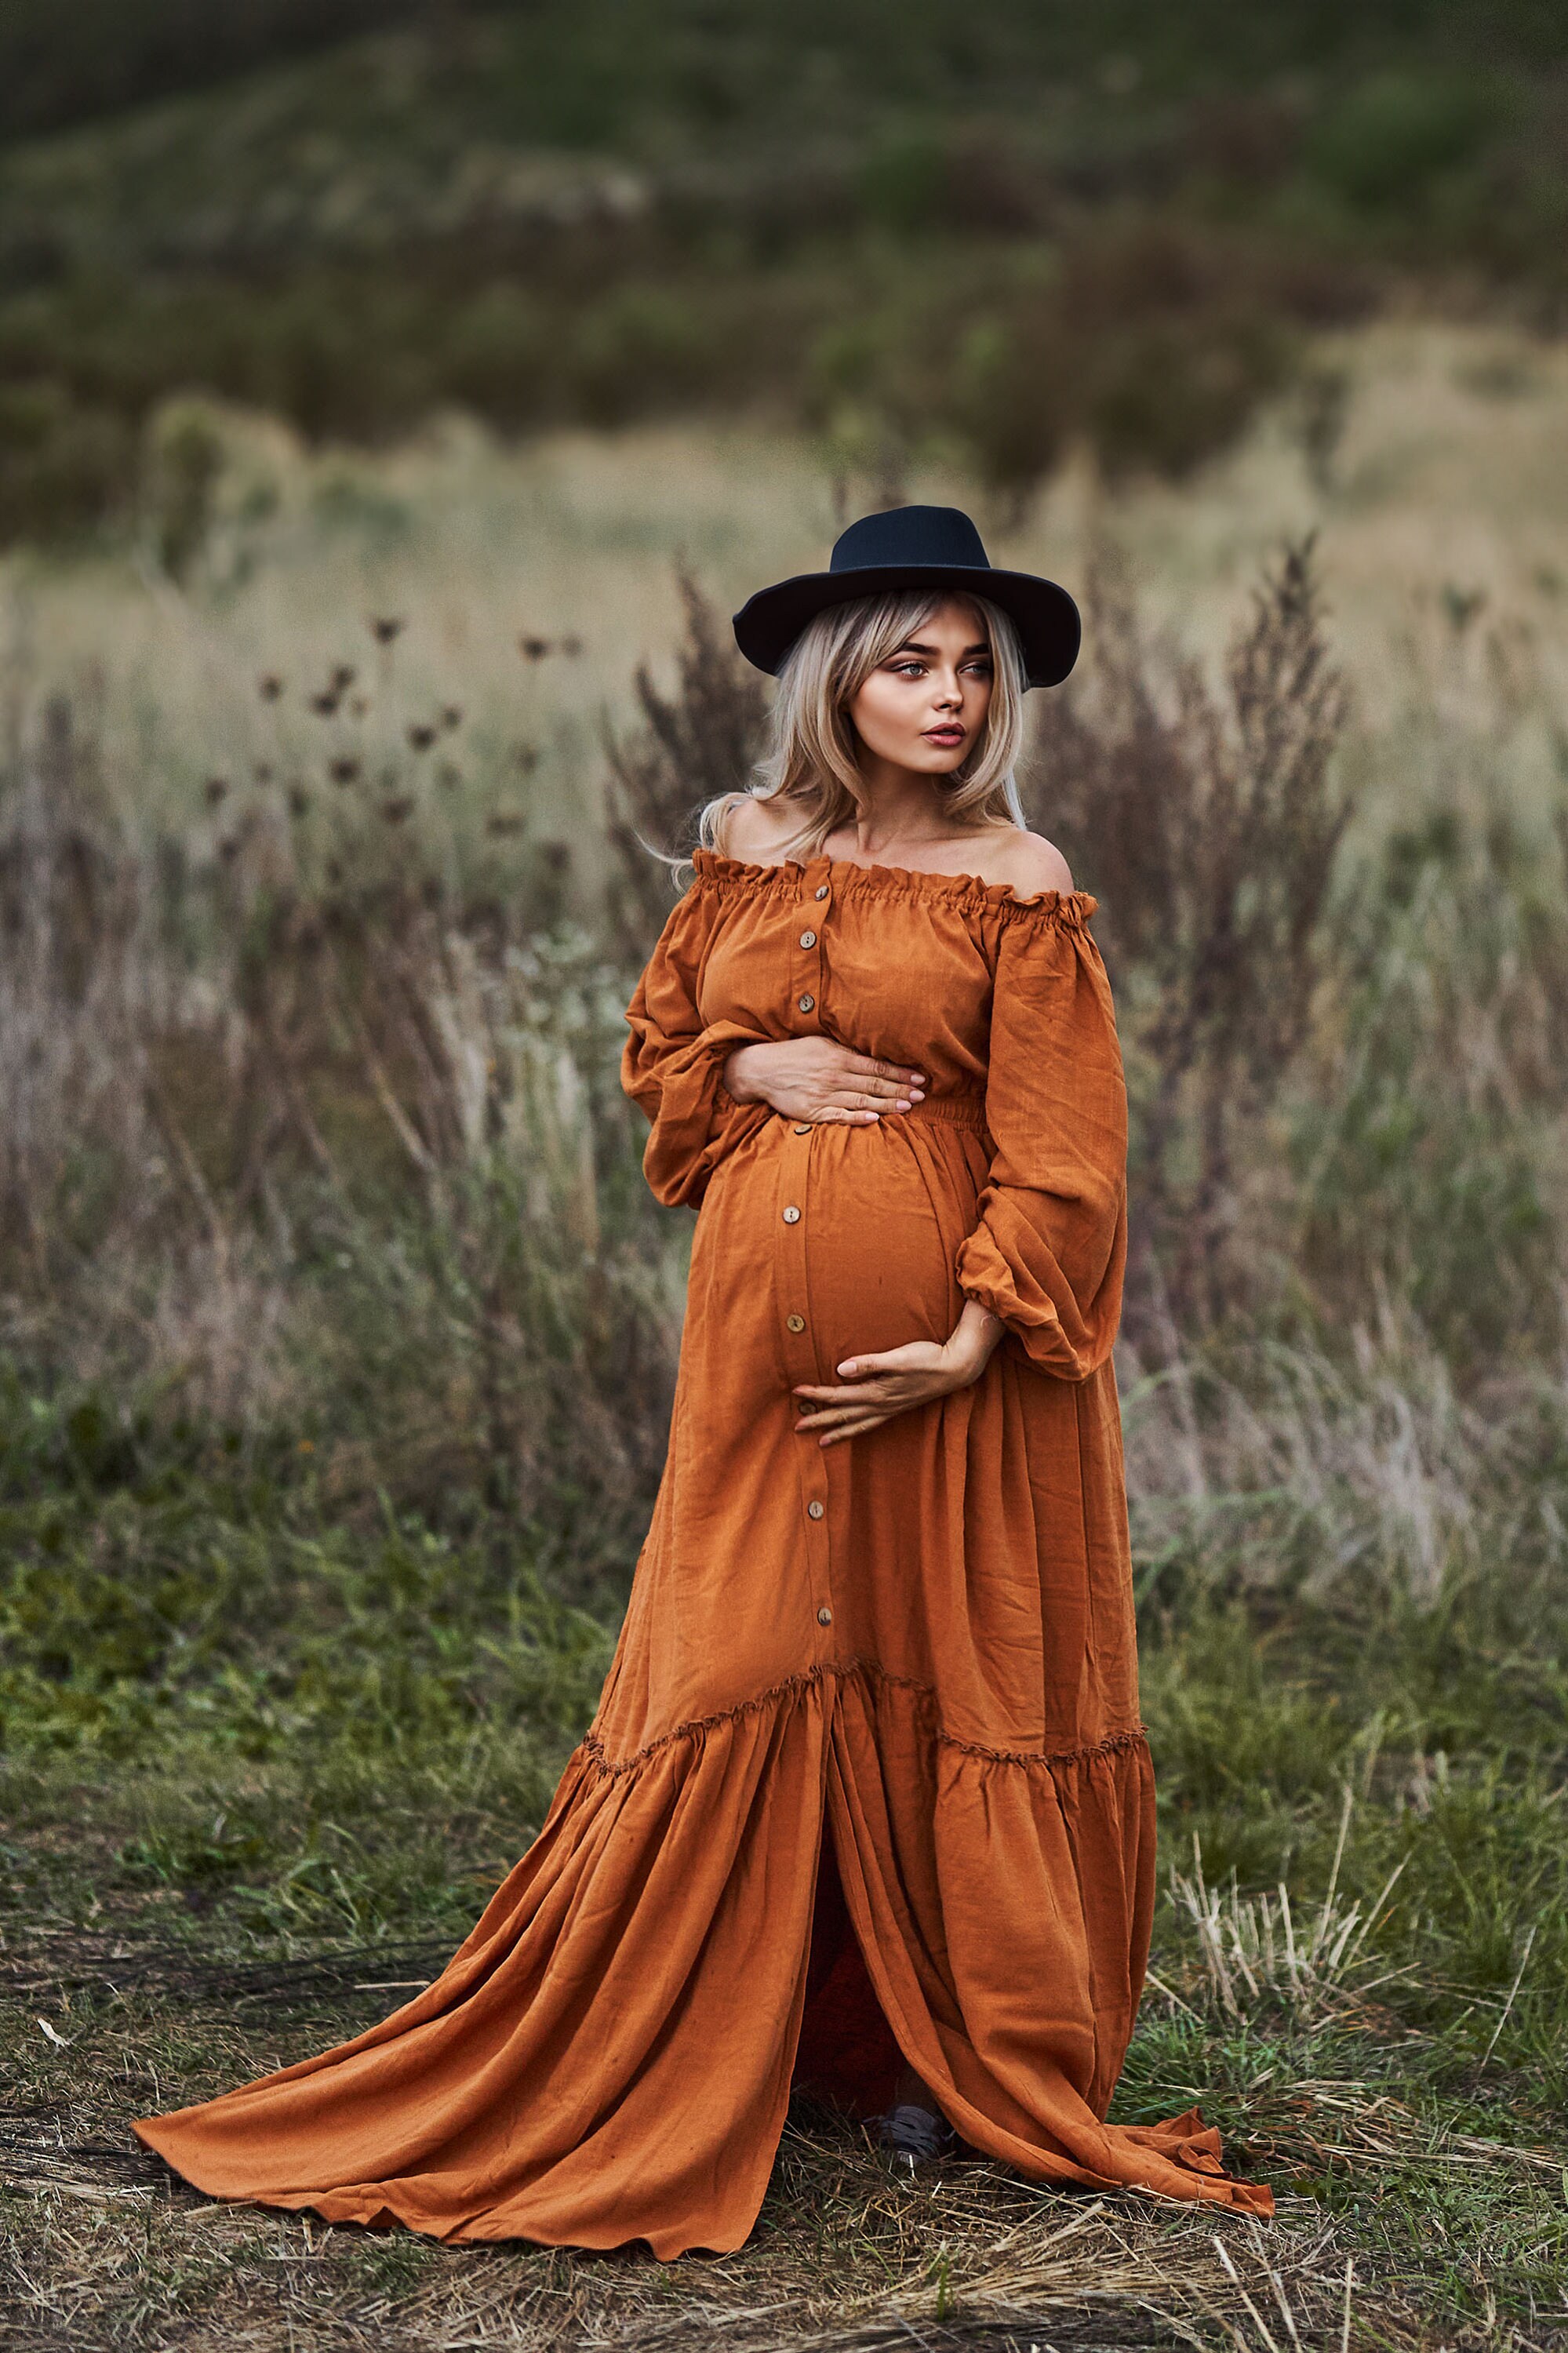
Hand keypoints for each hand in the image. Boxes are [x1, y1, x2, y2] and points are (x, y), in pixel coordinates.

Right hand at [723, 1037, 924, 1125]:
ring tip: (907, 1108)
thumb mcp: (822, 1044)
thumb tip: (874, 1057)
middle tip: (921, 1096)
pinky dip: (858, 1118)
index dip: (900, 1073)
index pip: (876, 1067)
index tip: (919, 1079)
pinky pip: (839, 1116)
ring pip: (862, 1101)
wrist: (762, 1069)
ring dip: (886, 1105)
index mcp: (838, 1057)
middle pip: (874, 1085)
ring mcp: (824, 1094)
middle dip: (900, 1090)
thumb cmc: (795, 1055)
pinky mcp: (813, 1111)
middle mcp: (834, 1075)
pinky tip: (875, 1120)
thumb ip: (847, 1052)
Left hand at [792, 1302, 1003, 1446]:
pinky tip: (853, 1430)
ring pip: (857, 1424)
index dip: (816, 1394)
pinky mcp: (898, 1407)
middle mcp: (881, 1405)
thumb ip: (869, 1363)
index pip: (839, 1395)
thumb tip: (841, 1369)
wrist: (955, 1369)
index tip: (796, 1391)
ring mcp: (890, 1409)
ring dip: (837, 1431)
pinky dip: (857, 1429)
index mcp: (876, 1392)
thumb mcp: (898, 1358)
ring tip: (820, 1440)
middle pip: (843, 1415)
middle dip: (819, 1420)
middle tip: (796, 1426)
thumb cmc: (927, 1359)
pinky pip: (871, 1424)